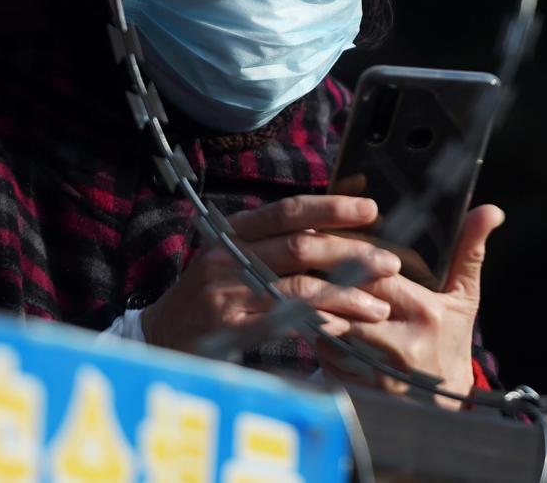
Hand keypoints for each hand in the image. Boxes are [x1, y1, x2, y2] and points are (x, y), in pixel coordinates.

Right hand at [140, 195, 403, 352]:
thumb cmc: (204, 298)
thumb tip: (326, 231)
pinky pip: (285, 322)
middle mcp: (229, 256)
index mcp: (234, 233)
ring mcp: (228, 292)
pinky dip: (319, 324)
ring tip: (379, 305)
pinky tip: (344, 330)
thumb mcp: (232, 260)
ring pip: (299, 285)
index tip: (370, 208)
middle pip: (301, 245)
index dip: (330, 207)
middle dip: (351, 252)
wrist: (157, 338)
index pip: (287, 211)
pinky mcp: (230, 328)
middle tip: (389, 262)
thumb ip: (273, 246)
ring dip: (346, 294)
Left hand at [314, 204, 504, 409]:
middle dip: (322, 278)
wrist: (443, 402)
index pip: (374, 275)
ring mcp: (376, 369)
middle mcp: (400, 343)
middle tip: (301, 256)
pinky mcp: (356, 387)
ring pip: (328, 328)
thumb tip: (491, 210)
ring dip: (312, 307)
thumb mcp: (463, 296)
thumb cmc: (450, 338)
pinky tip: (306, 318)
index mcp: (425, 312)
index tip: (328, 238)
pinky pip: (323, 355)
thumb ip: (469, 251)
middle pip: (346, 299)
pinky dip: (314, 335)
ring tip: (299, 284)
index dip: (348, 256)